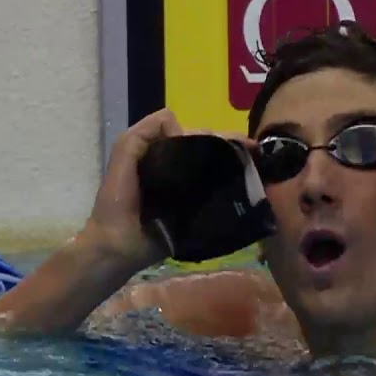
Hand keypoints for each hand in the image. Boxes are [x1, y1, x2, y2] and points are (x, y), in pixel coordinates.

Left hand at [83, 109, 255, 269]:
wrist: (117, 245)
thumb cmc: (118, 199)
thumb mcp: (123, 154)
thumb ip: (144, 133)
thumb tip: (183, 130)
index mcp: (162, 154)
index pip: (194, 136)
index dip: (214, 135)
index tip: (236, 141)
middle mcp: (177, 171)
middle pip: (209, 153)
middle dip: (232, 148)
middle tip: (254, 152)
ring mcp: (189, 194)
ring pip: (217, 174)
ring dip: (237, 169)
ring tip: (258, 167)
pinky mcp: (196, 216)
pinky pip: (216, 200)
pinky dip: (233, 193)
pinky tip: (250, 189)